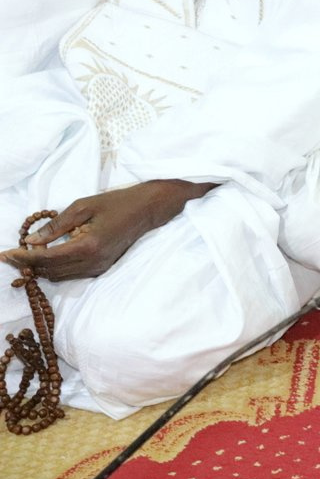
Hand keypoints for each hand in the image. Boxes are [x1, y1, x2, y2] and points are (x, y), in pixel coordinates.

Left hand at [1, 180, 212, 281]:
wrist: (148, 210)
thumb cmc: (116, 202)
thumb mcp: (83, 206)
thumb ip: (56, 225)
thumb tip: (30, 241)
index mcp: (87, 245)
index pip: (45, 257)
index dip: (22, 257)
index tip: (5, 254)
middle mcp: (92, 262)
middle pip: (49, 271)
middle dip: (28, 264)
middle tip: (12, 254)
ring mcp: (98, 268)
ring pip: (59, 275)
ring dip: (41, 267)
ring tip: (28, 255)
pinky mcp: (101, 268)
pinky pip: (71, 274)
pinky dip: (56, 267)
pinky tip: (50, 255)